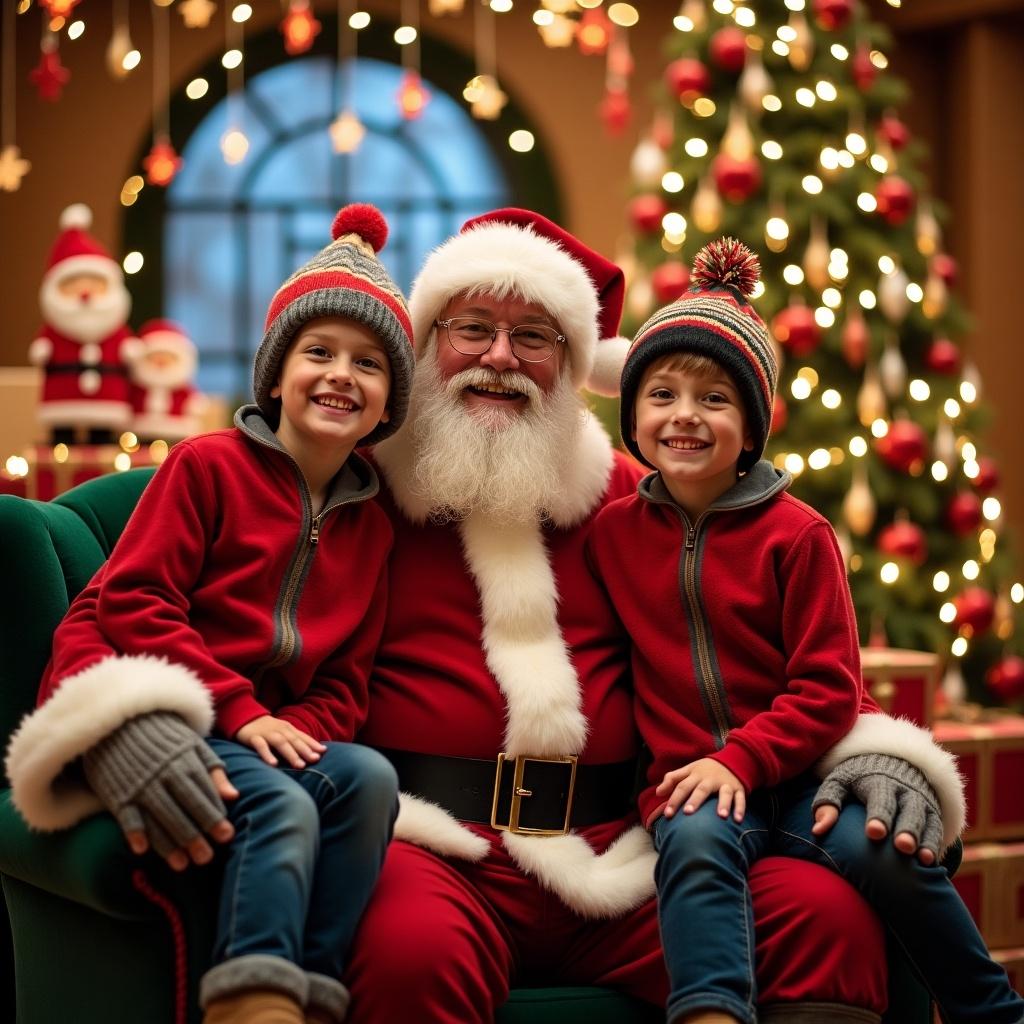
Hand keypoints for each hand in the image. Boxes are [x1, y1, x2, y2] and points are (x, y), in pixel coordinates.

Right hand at [83, 711, 238, 872]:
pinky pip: (126, 814)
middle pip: (183, 810)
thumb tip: (233, 796)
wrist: (123, 719)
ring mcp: (140, 784)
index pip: (203, 795)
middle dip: (196, 835)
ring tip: (184, 865)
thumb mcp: (193, 746)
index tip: (227, 836)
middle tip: (208, 858)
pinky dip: (133, 830)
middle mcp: (164, 775)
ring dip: (170, 843)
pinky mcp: (118, 791)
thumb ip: (213, 771)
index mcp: (185, 763)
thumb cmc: (165, 736)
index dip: (215, 817)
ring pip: (158, 817)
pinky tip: (142, 850)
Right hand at [235, 715, 326, 768]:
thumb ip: (296, 740)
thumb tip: (314, 751)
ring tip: (300, 766)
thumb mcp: (282, 732)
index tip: (324, 752)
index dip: (313, 744)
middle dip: (305, 750)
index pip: (302, 736)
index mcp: (288, 728)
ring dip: (291, 754)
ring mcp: (267, 733)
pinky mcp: (253, 737)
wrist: (243, 716)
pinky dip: (267, 755)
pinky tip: (273, 764)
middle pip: (294, 740)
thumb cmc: (267, 728)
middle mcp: (279, 730)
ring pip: (281, 743)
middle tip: (315, 760)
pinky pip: (261, 746)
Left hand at [655, 758, 745, 820]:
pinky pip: (741, 799)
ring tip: (720, 816)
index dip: (674, 799)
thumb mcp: (688, 770)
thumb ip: (672, 779)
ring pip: (724, 793)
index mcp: (696, 775)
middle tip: (688, 813)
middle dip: (695, 801)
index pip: (682, 786)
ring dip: (723, 804)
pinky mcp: (738, 789)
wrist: (732, 759)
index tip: (667, 814)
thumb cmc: (705, 769)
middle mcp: (710, 779)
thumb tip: (658, 792)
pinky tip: (738, 820)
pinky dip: (740, 808)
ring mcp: (726, 784)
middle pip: (701, 790)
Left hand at [812, 753, 941, 864]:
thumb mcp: (839, 781)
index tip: (873, 833)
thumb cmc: (858, 776)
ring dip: (925, 839)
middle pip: (908, 810)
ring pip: (926, 820)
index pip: (879, 799)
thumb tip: (817, 830)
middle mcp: (904, 791)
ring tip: (923, 859)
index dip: (878, 816)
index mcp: (878, 781)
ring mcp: (921, 801)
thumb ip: (828, 802)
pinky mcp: (933, 811)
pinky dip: (936, 844)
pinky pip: (937, 828)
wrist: (892, 758)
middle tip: (902, 847)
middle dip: (906, 829)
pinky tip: (931, 862)